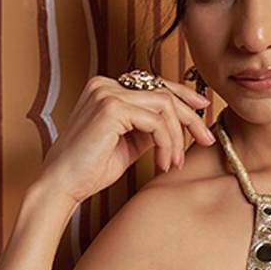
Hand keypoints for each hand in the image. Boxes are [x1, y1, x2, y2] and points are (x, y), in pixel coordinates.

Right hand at [38, 74, 214, 204]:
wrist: (63, 184)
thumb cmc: (92, 168)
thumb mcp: (129, 143)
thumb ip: (149, 128)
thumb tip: (178, 124)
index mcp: (107, 89)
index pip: (154, 84)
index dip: (183, 96)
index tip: (203, 109)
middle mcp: (106, 84)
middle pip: (163, 92)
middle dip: (190, 117)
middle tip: (207, 139)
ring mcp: (107, 93)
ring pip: (164, 106)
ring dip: (177, 137)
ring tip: (173, 162)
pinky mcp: (111, 108)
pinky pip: (156, 122)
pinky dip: (167, 144)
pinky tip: (163, 163)